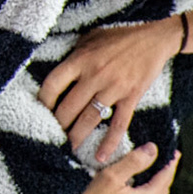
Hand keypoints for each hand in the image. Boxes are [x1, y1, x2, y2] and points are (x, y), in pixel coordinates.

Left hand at [39, 19, 182, 153]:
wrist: (153, 40)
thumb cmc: (117, 37)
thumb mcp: (89, 38)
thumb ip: (74, 54)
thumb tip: (57, 70)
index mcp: (80, 59)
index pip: (53, 83)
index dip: (43, 100)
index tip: (38, 111)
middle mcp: (94, 75)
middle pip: (70, 106)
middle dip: (58, 124)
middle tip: (50, 136)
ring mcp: (114, 88)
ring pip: (90, 118)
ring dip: (77, 136)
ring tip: (66, 149)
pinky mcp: (132, 97)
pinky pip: (118, 124)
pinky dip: (109, 142)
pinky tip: (100, 156)